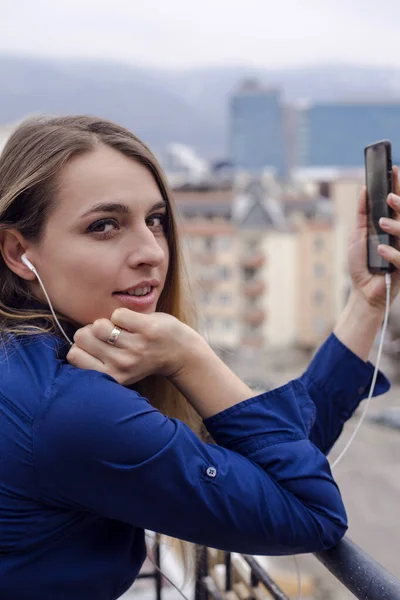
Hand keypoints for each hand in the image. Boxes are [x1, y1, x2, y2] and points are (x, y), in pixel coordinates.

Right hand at [66, 308, 199, 385]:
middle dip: (92, 331)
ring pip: (98, 325)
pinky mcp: (147, 330)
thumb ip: (98, 357)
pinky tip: (134, 323)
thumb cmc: (144, 357)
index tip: (96, 344)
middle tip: (109, 335)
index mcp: (111, 376)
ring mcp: (135, 348)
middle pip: (82, 337)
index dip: (81, 344)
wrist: (180, 354)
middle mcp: (121, 365)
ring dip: (107, 321)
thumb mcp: (118, 366)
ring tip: (121, 329)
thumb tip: (76, 338)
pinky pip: (118, 314)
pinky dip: (124, 314)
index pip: (73, 356)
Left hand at [348, 165, 399, 312]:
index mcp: (392, 227)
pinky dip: (392, 252)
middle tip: (389, 195)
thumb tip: (364, 189)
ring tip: (381, 222)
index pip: (397, 204)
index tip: (394, 169)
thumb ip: (362, 214)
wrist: (362, 292)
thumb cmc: (361, 264)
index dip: (397, 187)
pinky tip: (380, 249)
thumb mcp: (357, 236)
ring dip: (396, 225)